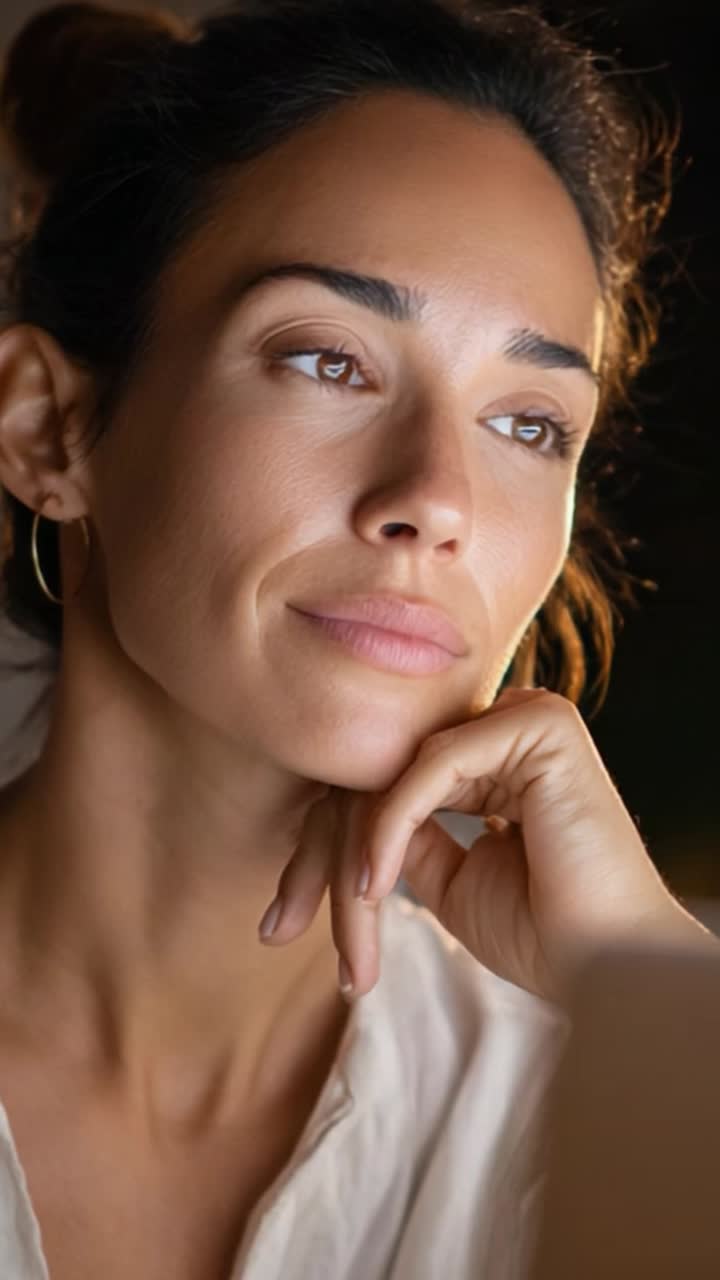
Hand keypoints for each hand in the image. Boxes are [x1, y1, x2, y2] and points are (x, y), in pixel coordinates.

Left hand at [258, 688, 713, 1003]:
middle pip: (381, 772)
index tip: (281, 920)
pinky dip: (390, 828)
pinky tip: (374, 888)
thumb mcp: (446, 877)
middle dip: (321, 855)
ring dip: (356, 856)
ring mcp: (526, 714)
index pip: (387, 781)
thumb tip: (346, 810)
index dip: (327, 845)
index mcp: (496, 755)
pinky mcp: (539, 724)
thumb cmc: (539, 932)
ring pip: (398, 771)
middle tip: (277, 927)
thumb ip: (403, 832)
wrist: (606, 969)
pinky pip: (430, 766)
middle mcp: (510, 723)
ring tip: (346, 933)